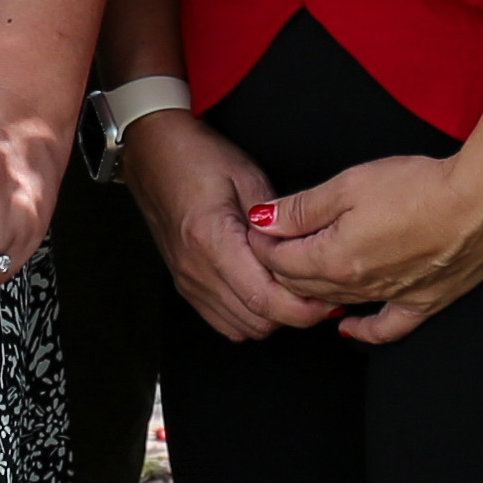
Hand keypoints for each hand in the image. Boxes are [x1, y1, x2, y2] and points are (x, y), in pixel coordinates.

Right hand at [125, 110, 333, 345]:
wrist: (155, 154)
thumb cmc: (198, 158)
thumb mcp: (248, 177)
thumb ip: (278, 220)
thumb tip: (305, 252)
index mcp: (212, 240)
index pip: (264, 299)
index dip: (303, 308)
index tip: (327, 299)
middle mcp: (196, 270)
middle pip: (257, 321)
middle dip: (294, 314)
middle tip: (317, 292)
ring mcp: (188, 281)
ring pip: (243, 328)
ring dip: (272, 316)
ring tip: (292, 291)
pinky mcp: (187, 286)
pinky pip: (225, 322)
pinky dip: (250, 316)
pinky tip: (264, 292)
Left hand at [252, 152, 482, 344]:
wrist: (482, 205)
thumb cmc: (419, 188)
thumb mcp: (349, 185)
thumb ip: (303, 208)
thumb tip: (263, 220)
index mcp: (334, 258)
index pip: (281, 261)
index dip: (264, 243)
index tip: (259, 227)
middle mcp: (358, 287)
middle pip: (304, 285)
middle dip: (281, 266)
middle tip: (273, 244)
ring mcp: (391, 298)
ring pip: (337, 303)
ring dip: (313, 290)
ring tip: (300, 271)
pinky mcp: (423, 302)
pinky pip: (385, 328)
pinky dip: (362, 330)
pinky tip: (346, 327)